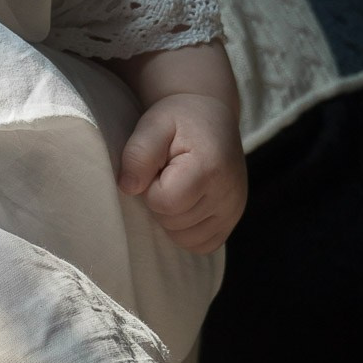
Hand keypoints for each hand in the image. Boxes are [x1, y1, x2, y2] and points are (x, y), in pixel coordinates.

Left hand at [118, 92, 247, 252]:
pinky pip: (201, 245)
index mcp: (210, 168)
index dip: (151, 188)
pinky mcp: (233, 220)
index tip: (157, 168)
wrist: (210, 117)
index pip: (165, 203)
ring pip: (185, 239)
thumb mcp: (152, 124)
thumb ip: (137, 154)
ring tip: (177, 186)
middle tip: (167, 174)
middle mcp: (229, 195)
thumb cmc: (178, 119)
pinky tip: (186, 203)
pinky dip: (187, 230)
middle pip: (174, 223)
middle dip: (160, 202)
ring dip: (172, 218)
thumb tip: (128, 188)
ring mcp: (234, 211)